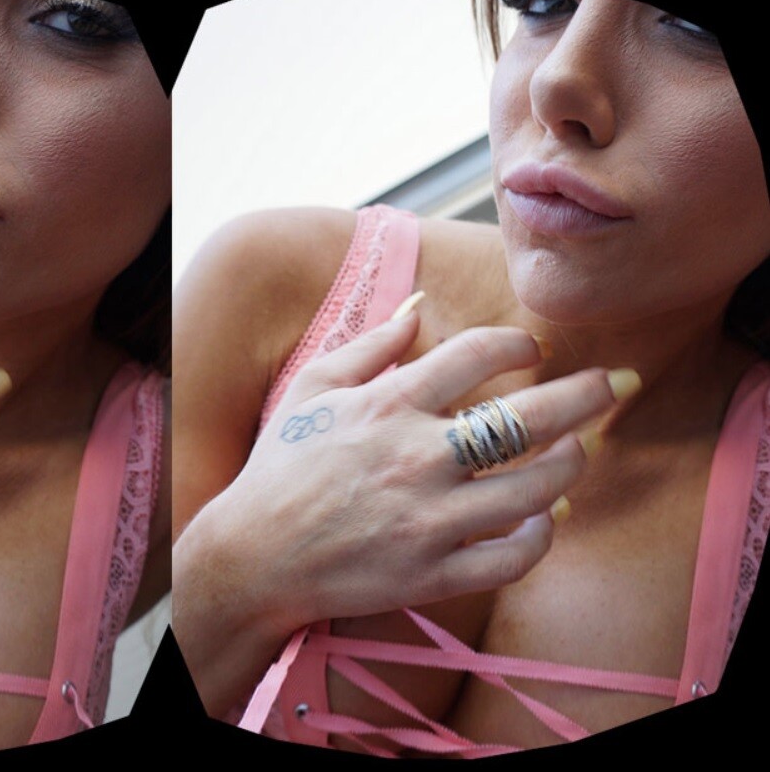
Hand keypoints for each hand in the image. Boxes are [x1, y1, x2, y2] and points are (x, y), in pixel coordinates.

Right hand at [194, 309, 627, 640]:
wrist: (253, 555)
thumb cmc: (281, 466)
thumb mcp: (313, 389)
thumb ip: (371, 343)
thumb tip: (420, 300)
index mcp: (389, 405)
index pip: (479, 354)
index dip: (521, 344)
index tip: (535, 350)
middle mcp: (417, 458)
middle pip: (528, 418)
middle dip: (588, 394)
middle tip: (620, 381)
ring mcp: (429, 520)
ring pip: (536, 489)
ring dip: (571, 464)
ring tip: (579, 452)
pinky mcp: (434, 574)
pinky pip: (513, 556)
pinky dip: (542, 536)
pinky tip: (547, 518)